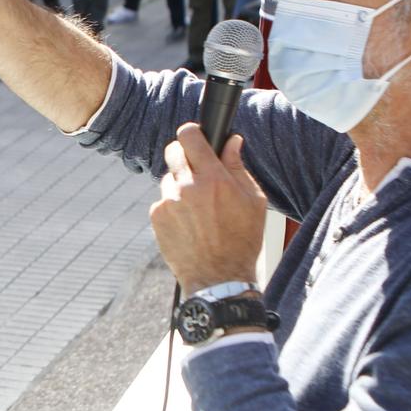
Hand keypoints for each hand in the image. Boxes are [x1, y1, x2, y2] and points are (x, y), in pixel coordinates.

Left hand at [150, 123, 267, 294]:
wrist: (219, 278)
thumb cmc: (242, 240)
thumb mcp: (252, 201)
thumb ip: (238, 167)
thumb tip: (232, 141)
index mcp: (214, 179)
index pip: (190, 136)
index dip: (192, 132)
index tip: (195, 136)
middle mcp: (187, 187)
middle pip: (173, 151)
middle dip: (183, 154)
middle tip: (195, 168)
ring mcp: (169, 202)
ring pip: (168, 177)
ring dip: (180, 184)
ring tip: (197, 208)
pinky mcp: (157, 217)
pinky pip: (162, 200)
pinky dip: (172, 206)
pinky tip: (188, 222)